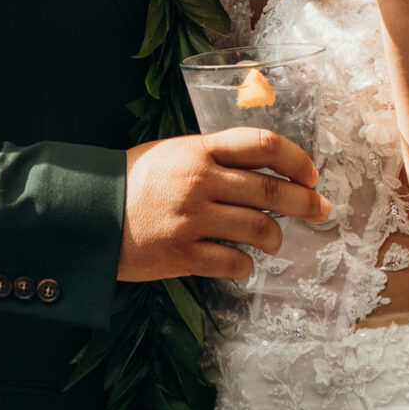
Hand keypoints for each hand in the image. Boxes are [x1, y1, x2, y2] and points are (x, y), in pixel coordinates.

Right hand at [118, 129, 329, 281]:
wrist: (87, 214)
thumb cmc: (134, 181)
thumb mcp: (173, 152)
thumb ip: (214, 157)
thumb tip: (264, 171)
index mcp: (199, 149)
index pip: (262, 144)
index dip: (296, 159)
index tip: (311, 175)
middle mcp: (199, 181)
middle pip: (270, 190)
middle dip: (305, 202)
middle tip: (321, 210)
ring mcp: (191, 219)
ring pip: (258, 230)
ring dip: (275, 238)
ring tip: (274, 241)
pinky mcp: (181, 255)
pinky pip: (232, 263)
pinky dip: (245, 265)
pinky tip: (241, 262)